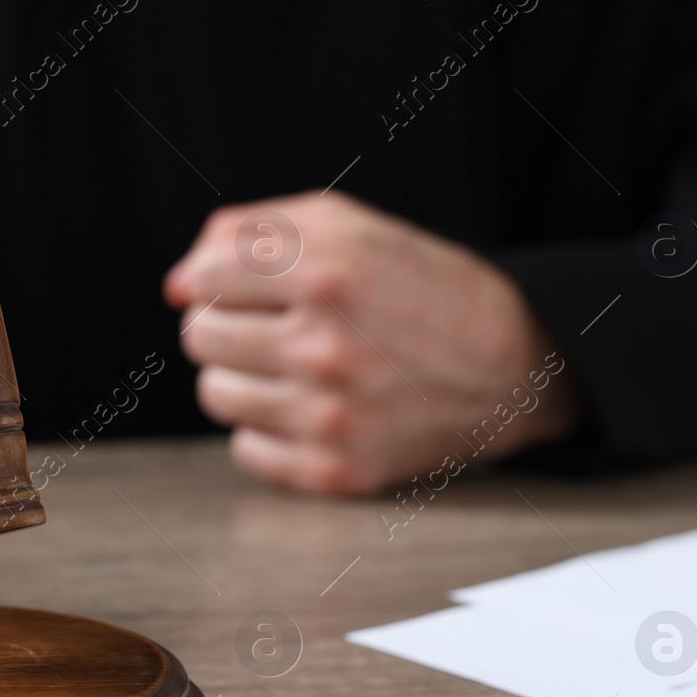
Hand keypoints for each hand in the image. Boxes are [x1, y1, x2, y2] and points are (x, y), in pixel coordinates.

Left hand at [164, 191, 581, 494]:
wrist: (516, 367)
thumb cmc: (423, 289)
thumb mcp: (353, 226)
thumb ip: (256, 231)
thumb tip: (180, 281)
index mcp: (330, 273)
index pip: (204, 277)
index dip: (207, 279)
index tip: (224, 286)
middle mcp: (326, 346)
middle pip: (199, 336)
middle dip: (224, 324)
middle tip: (269, 325)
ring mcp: (331, 415)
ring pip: (215, 394)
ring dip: (241, 377)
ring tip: (289, 366)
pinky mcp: (338, 470)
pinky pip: (247, 449)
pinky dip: (266, 430)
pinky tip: (308, 409)